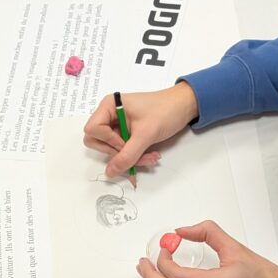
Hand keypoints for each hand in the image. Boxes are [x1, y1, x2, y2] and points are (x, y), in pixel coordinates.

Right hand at [83, 82, 199, 177]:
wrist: (184, 106)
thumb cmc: (166, 111)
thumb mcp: (146, 134)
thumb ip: (127, 155)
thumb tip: (110, 172)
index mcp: (109, 106)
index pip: (92, 129)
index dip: (107, 140)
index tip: (125, 142)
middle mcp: (109, 115)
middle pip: (97, 141)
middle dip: (117, 152)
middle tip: (135, 153)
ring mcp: (117, 125)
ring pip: (111, 149)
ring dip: (129, 157)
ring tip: (150, 157)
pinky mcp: (125, 133)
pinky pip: (122, 150)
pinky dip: (135, 156)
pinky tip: (151, 155)